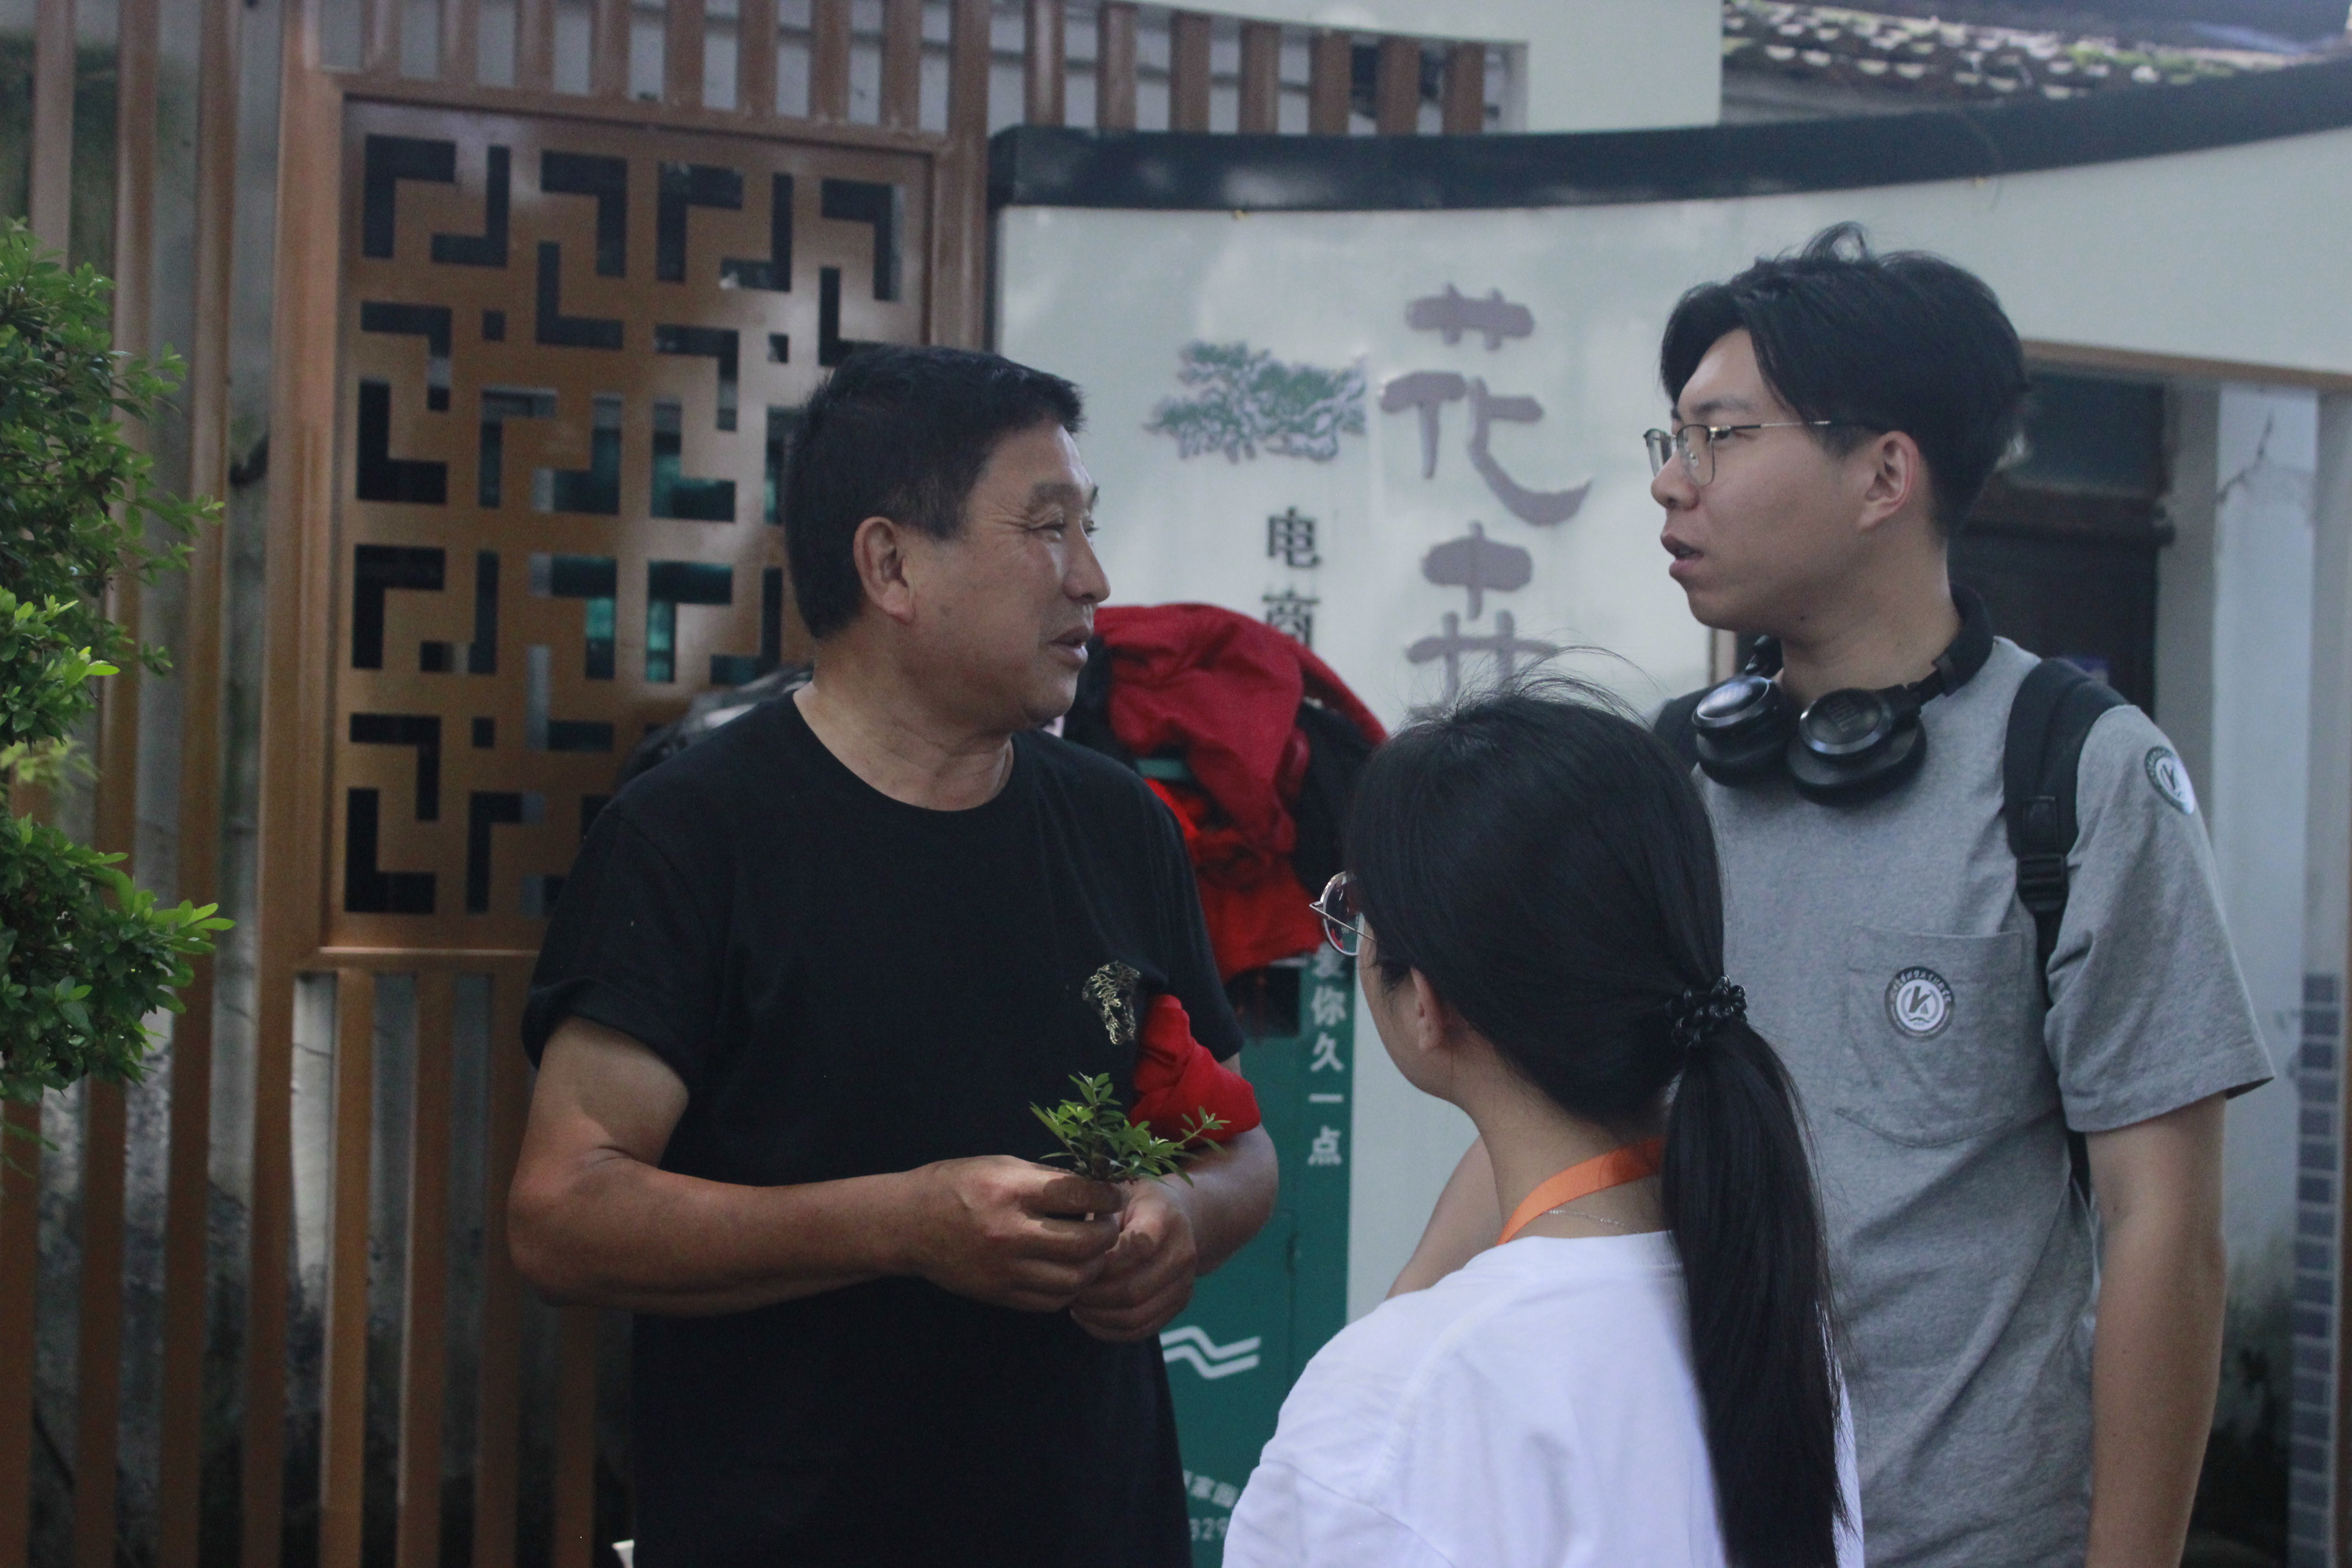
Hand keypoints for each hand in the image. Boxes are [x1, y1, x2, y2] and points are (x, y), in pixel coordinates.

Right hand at [901, 1156, 1125, 1312]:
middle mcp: (1011, 1232)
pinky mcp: (999, 1294)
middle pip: (1085, 1243)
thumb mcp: (1002, 1165)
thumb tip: (1093, 1187)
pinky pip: (1050, 1301)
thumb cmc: (957, 1185)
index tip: (1116, 1195)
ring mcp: (1005, 1269)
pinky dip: (1069, 1289)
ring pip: (1073, 1280)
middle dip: (1108, 1234)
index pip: (1079, 1194)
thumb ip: (1047, 1179)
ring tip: (1093, 1251)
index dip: (1108, 1195)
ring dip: (1093, 1266)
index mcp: (1012, 1191)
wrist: (909, 1223)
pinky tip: (1069, 1271)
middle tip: (1109, 1224)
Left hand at [1069, 1183, 1198, 1342]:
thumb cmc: (1134, 1202)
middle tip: (1067, 1290)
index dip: (1101, 1263)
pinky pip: (1141, 1330)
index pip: (1136, 1249)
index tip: (1074, 1262)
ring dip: (1097, 1316)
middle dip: (1093, 1295)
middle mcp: (1182, 1253)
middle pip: (1133, 1289)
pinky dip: (1109, 1330)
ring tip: (1075, 1304)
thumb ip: (1098, 1217)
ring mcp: (1184, 1283)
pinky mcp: (1178, 1305)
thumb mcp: (1116, 1194)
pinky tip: (1088, 1317)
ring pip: (1135, 1316)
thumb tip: (1072, 1247)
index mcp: (1165, 1218)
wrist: (1176, 1215)